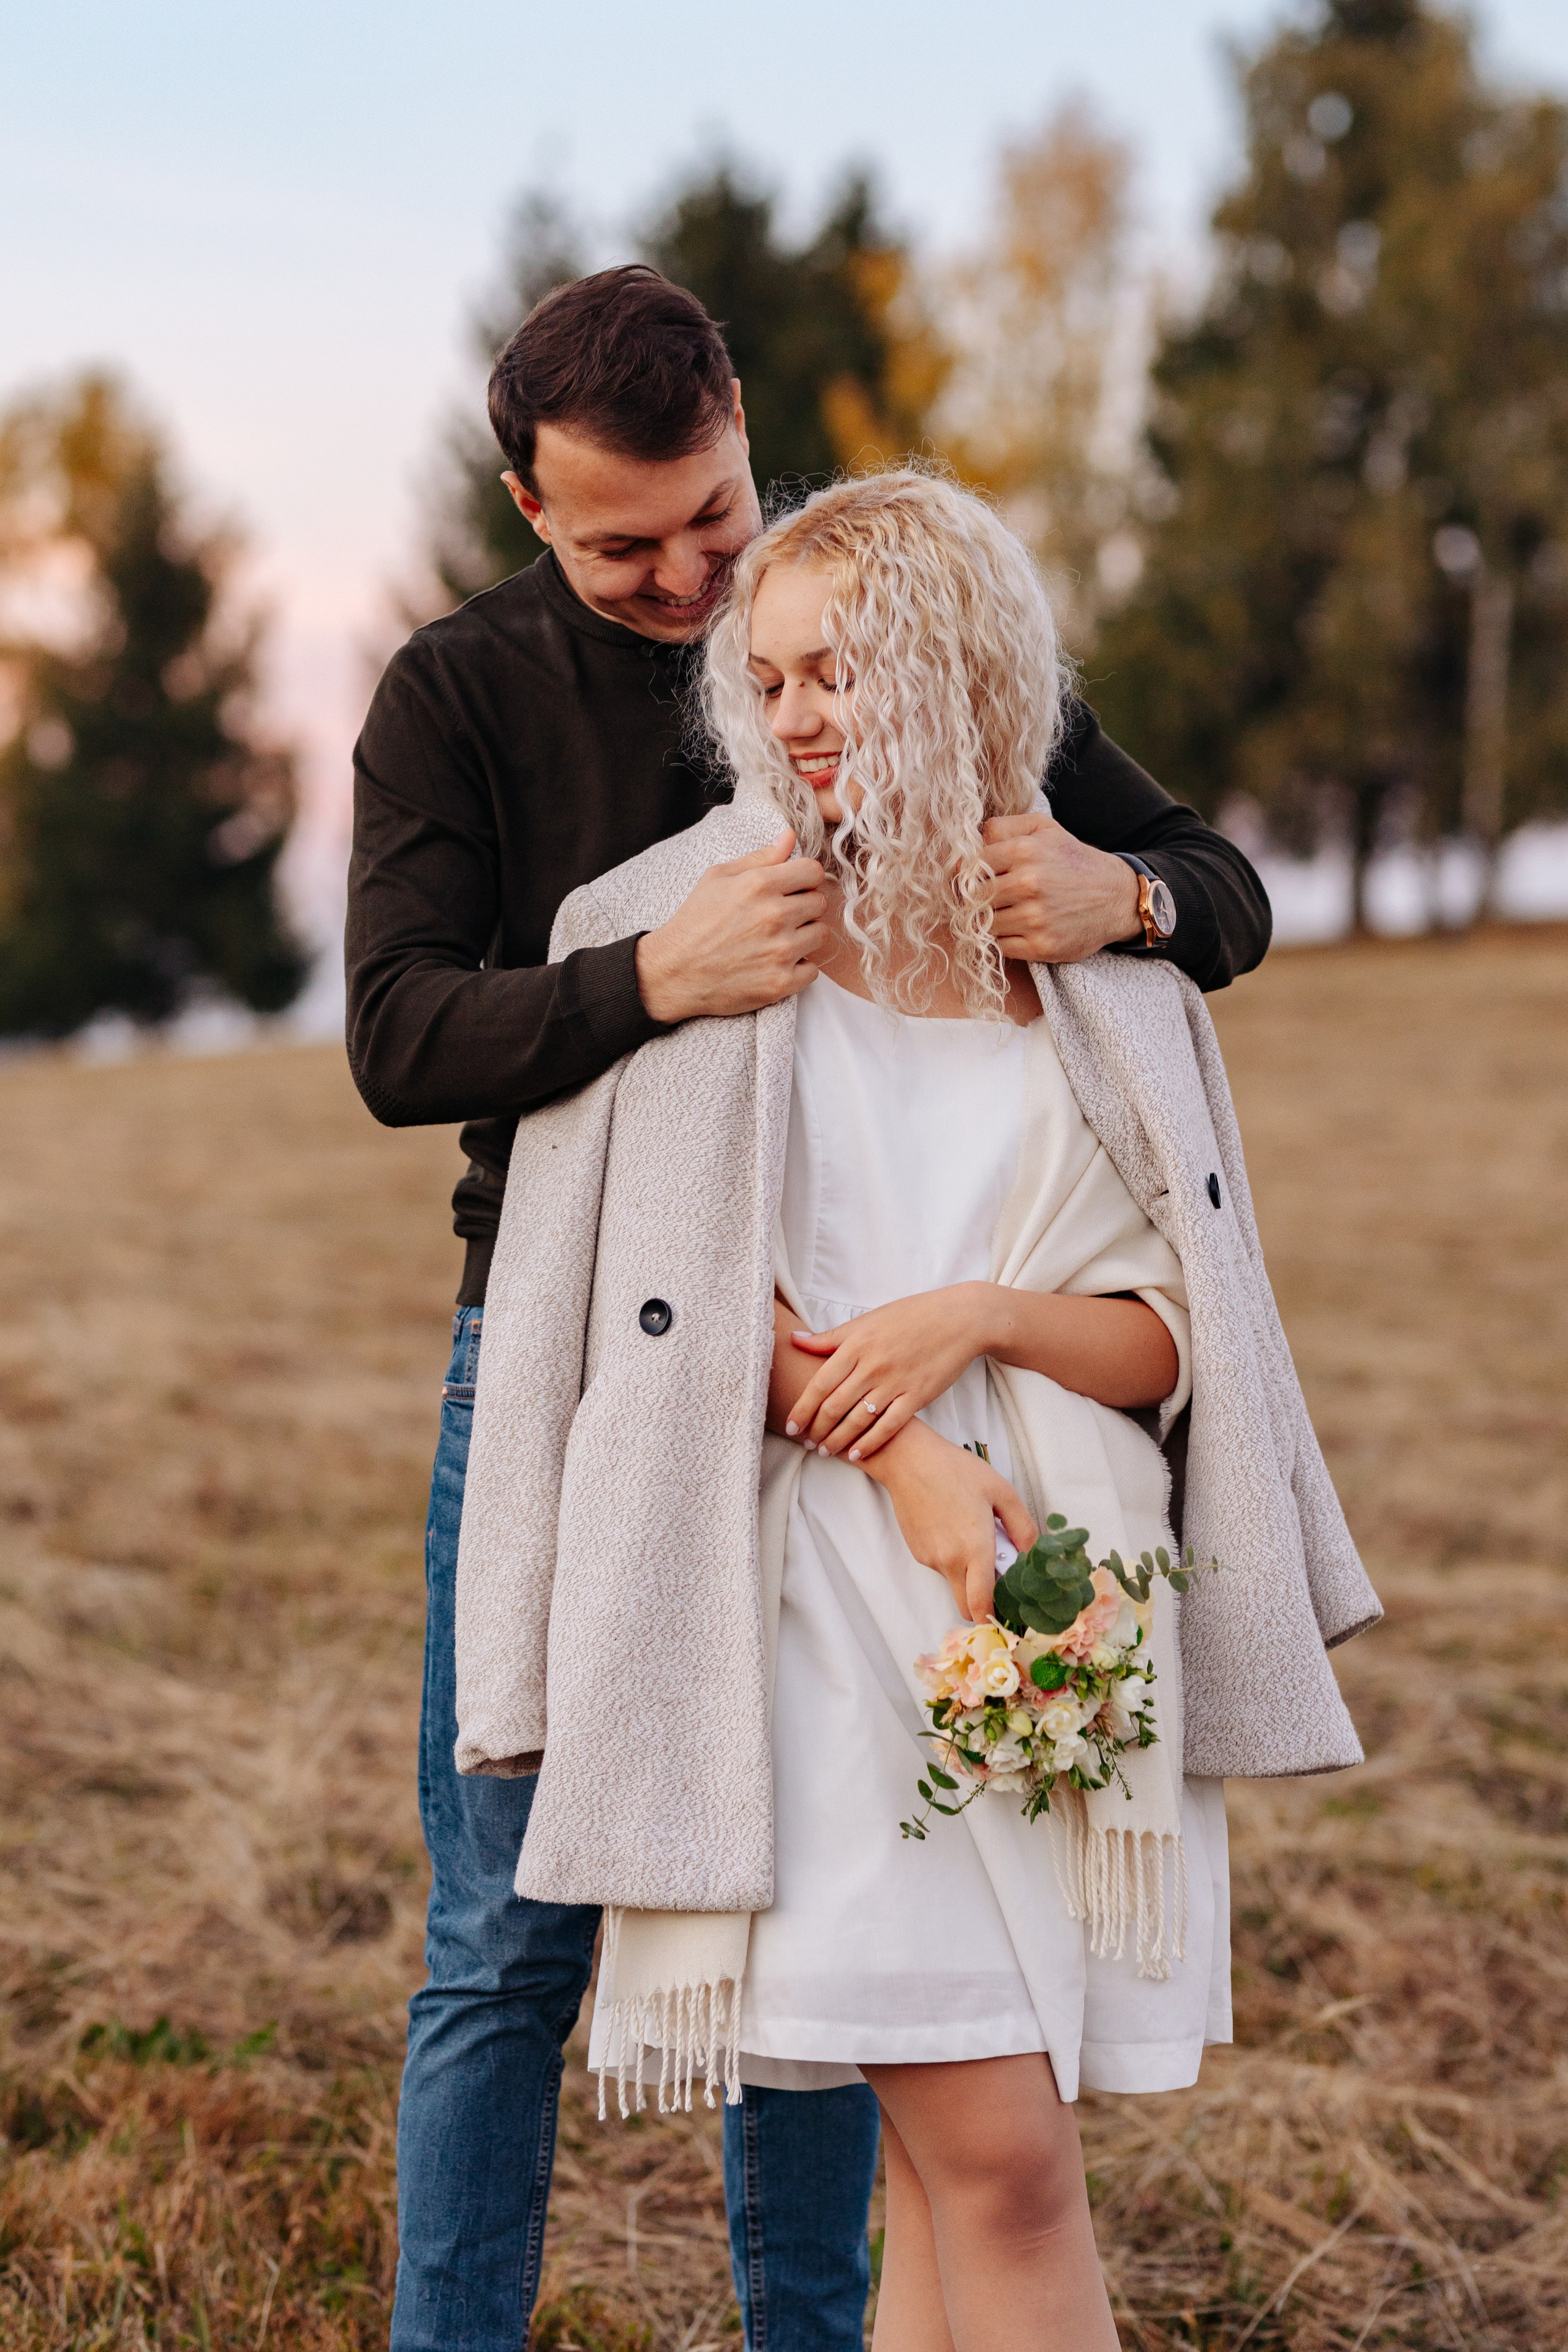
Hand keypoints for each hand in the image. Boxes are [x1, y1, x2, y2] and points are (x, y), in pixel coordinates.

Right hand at [635, 829, 828, 1023]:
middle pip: (819, 902)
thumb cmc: (695, 921)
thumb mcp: (718, 878)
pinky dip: (799, 968)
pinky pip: (813, 970)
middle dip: (803, 906)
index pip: (813, 871)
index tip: (793, 887)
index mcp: (760, 885)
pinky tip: (777, 963)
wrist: (674, 971)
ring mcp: (780, 951)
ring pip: (820, 935)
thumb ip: (760, 857)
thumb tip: (791, 837)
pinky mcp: (781, 982)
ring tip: (778, 940)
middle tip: (781, 917)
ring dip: (804, 936)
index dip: (804, 878)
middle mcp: (774, 916)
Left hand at [785, 1284, 996, 1460]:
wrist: (959, 1319)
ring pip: (857, 1420)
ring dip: (837, 1440)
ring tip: (825, 1451)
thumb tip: (793, 1339)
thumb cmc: (911, 1316)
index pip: (820, 1383)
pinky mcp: (917, 1396)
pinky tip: (856, 1455)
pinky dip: (869, 1443)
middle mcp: (872, 1365)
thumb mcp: (867, 1320)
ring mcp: (895, 1382)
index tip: (791, 1425)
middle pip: (835, 1406)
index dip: (803, 1408)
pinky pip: (888, 1426)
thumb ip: (831, 1337)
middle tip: (805, 1442)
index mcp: (856, 1344)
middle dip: (816, 1429)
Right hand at [864, 1421, 1035, 1622]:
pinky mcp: (917, 1552)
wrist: (909, 1460)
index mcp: (974, 1549)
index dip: (995, 1618)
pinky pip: (941, 1566)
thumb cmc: (956, 1471)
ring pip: (955, 1583)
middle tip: (998, 1582)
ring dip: (968, 1574)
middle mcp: (949, 1561)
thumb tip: (1035, 1554)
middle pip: (966, 1607)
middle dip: (983, 1607)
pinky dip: (952, 1559)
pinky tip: (953, 1528)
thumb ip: (1022, 1527)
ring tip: (973, 1535)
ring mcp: (930, 1559)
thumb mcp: (1001, 1491)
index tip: (1010, 1617)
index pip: (982, 1605)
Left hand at [982, 811, 1141, 963]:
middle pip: (975, 897)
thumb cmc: (1073, 861)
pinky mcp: (1041, 946)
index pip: (971, 865)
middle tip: (991, 898)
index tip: (977, 878)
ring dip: (990, 920)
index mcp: (1025, 851)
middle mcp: (1028, 884)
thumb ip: (1004, 827)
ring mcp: (1035, 918)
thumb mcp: (1043, 829)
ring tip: (1007, 912)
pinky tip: (1018, 929)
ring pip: (985, 923)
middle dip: (978, 898)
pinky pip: (1001, 947)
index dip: (970, 873)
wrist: (1116, 897)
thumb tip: (969, 842)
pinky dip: (1004, 940)